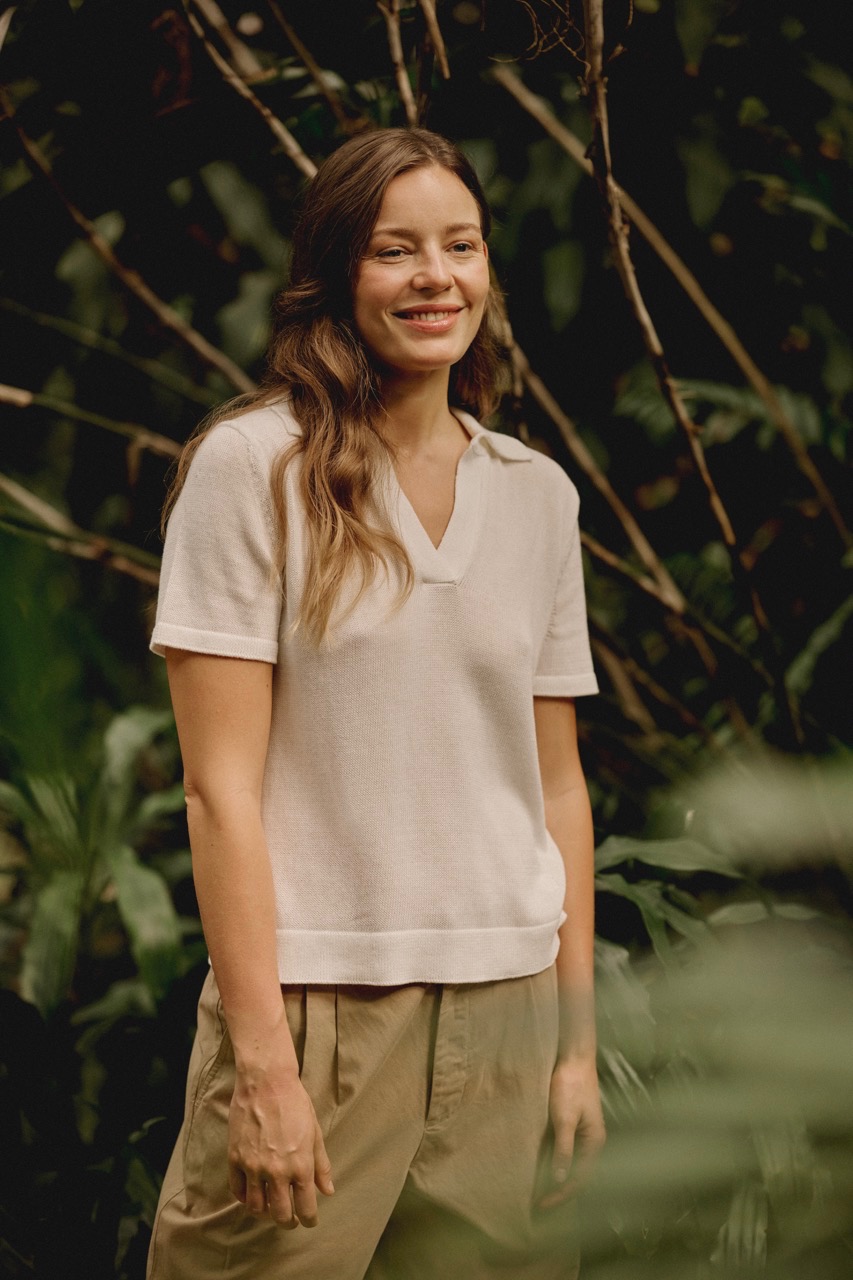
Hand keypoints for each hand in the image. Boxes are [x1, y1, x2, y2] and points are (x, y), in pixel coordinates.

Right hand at [227, 1064, 334, 1227]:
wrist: (266, 1082)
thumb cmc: (295, 1104)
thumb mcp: (314, 1132)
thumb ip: (321, 1165)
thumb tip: (327, 1191)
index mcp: (300, 1166)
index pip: (306, 1208)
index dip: (309, 1219)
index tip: (310, 1221)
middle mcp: (277, 1171)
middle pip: (280, 1215)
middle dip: (288, 1222)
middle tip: (291, 1220)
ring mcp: (253, 1167)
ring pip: (257, 1208)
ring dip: (265, 1213)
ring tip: (271, 1209)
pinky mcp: (235, 1159)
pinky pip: (238, 1191)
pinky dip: (245, 1198)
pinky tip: (253, 1195)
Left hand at [538, 1054, 605, 1208]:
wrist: (572, 1056)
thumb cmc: (570, 1085)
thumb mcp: (564, 1119)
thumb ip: (563, 1149)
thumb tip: (560, 1179)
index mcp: (594, 1141)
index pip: (580, 1178)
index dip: (562, 1194)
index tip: (542, 1205)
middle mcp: (591, 1140)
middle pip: (577, 1173)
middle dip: (559, 1190)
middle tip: (538, 1204)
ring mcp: (582, 1131)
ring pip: (570, 1162)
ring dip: (555, 1176)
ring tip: (536, 1190)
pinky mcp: (571, 1122)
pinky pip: (563, 1148)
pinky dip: (553, 1160)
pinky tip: (539, 1165)